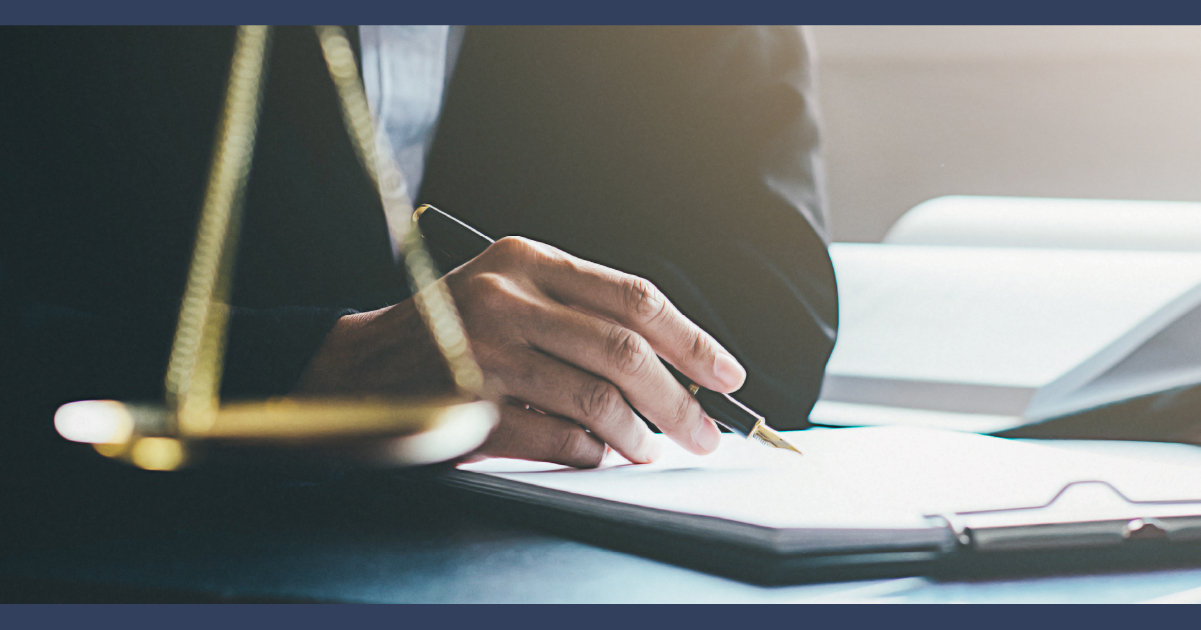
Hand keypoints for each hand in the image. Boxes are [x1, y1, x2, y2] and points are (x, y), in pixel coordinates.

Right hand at [296, 236, 746, 467]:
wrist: (355, 367)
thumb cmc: (449, 332)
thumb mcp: (509, 293)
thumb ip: (578, 314)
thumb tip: (672, 366)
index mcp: (525, 259)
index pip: (632, 296)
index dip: (692, 338)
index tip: (728, 373)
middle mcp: (507, 296)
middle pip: (625, 349)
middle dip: (680, 398)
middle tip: (706, 432)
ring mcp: (485, 352)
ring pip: (597, 398)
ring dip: (639, 434)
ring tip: (650, 449)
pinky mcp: (469, 407)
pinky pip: (556, 438)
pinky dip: (590, 453)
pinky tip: (598, 455)